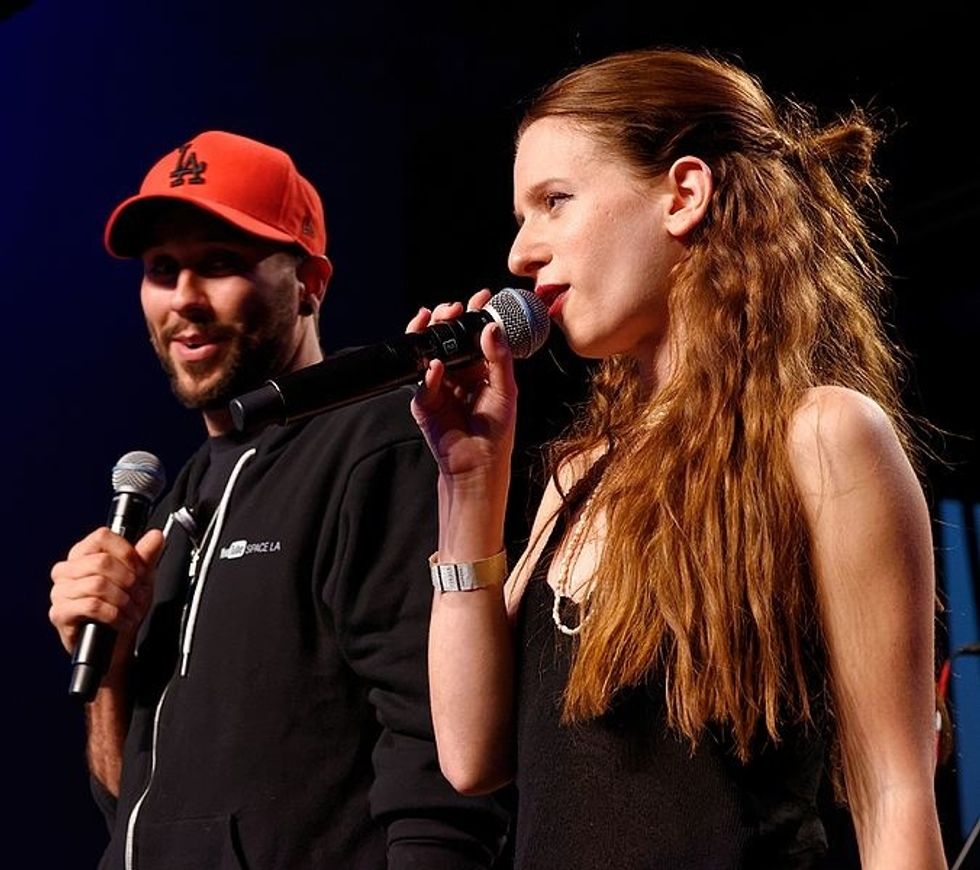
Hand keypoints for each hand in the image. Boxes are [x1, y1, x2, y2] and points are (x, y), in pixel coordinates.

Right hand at [49, 527, 164, 659]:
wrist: (116, 643)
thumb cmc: (122, 606)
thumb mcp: (139, 577)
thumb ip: (146, 555)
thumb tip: (156, 536)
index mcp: (82, 554)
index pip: (102, 536)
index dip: (127, 553)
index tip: (140, 569)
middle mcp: (66, 570)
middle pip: (102, 562)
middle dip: (129, 580)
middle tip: (138, 594)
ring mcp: (59, 592)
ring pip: (97, 585)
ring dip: (123, 599)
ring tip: (131, 609)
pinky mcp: (59, 613)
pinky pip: (92, 606)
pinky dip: (114, 615)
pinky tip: (122, 621)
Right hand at [408, 289, 517, 481]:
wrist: (479, 465)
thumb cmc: (496, 432)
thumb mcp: (506, 390)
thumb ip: (499, 358)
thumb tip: (490, 327)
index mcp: (480, 369)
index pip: (475, 335)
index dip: (476, 315)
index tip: (482, 297)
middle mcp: (458, 374)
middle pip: (448, 338)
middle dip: (448, 318)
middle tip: (453, 308)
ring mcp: (439, 387)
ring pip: (429, 352)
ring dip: (431, 334)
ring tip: (437, 319)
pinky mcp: (424, 403)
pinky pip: (423, 381)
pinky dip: (428, 371)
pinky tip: (436, 365)